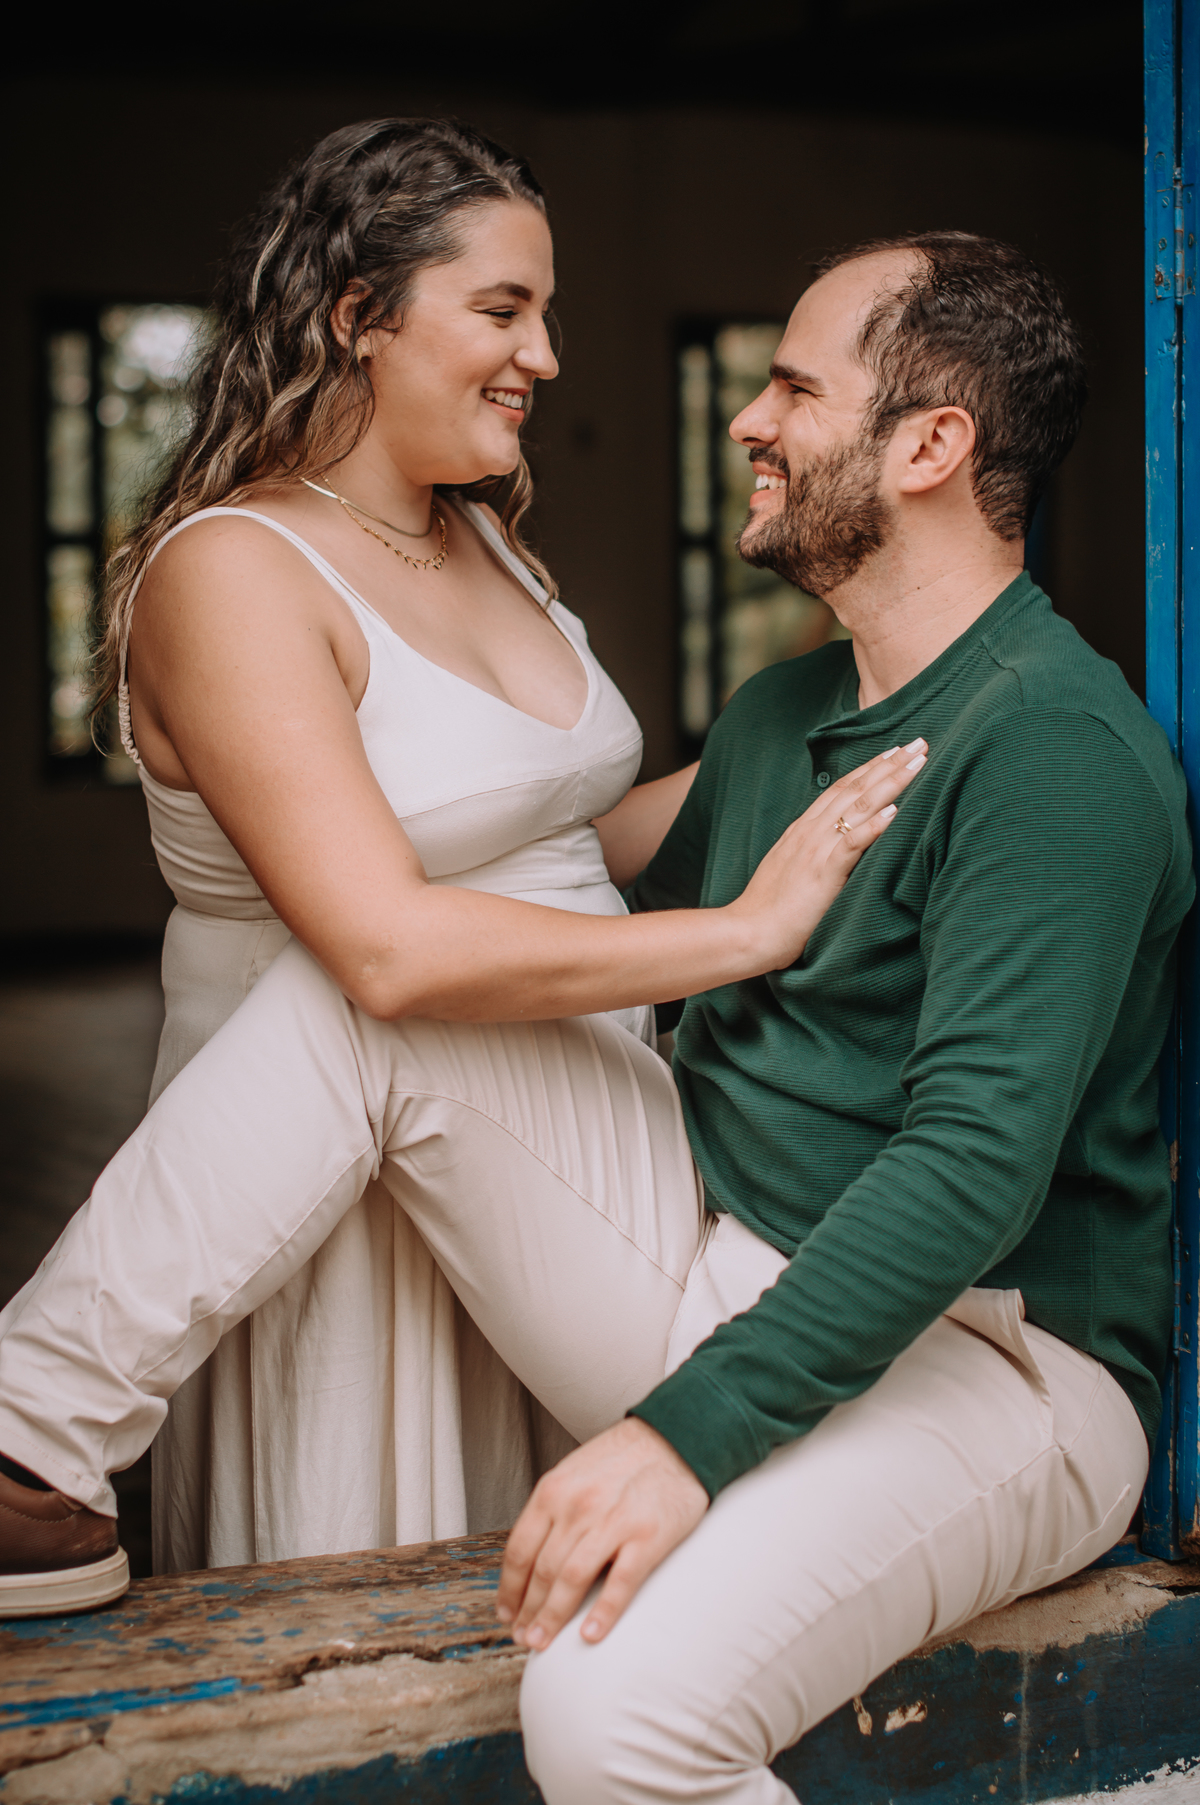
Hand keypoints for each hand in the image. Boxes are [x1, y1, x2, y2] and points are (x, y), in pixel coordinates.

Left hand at [497, 1418, 707, 1649]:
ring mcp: (612, 1522)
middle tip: (523, 1637)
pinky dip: (602, 1613)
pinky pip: (620, 1583)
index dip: (509, 1589)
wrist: (675, 1439)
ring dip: (552, 1618)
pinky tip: (590, 1635)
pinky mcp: (647, 1536)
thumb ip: (552, 1512)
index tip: (507, 1612)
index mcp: (554, 1491)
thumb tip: (531, 1559)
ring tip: (543, 1643)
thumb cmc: (622, 1460)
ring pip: (571, 1581)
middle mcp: (577, 1506)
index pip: (519, 1550)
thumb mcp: (573, 1473)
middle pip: (542, 1571)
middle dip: (528, 1611)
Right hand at [729, 737, 926, 969]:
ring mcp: (817, 850)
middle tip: (920, 742)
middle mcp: (811, 832)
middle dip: (890, 764)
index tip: (895, 750)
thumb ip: (812, 853)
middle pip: (855, 788)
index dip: (869, 767)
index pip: (841, 788)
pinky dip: (873, 825)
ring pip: (858, 807)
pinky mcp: (824, 874)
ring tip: (918, 764)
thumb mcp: (792, 870)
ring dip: (891, 782)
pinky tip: (895, 810)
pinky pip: (851, 844)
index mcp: (804, 830)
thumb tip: (834, 846)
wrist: (749, 932)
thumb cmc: (771, 910)